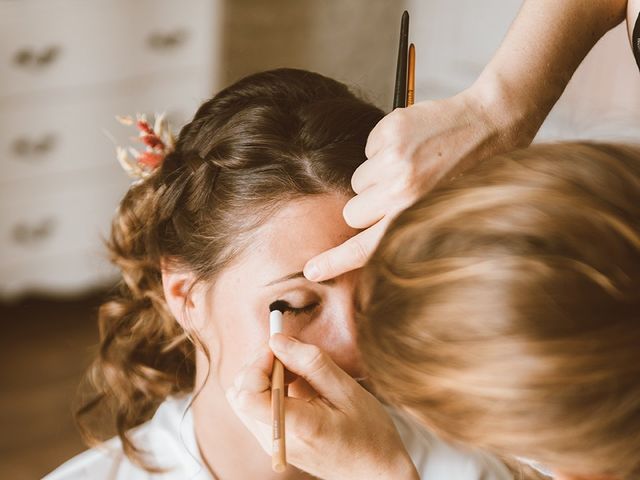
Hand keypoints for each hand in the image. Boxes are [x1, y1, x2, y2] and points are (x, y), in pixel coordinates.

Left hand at [225, 335, 418, 479]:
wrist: (374, 470)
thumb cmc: (369, 432)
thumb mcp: (347, 390)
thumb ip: (311, 363)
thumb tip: (278, 340)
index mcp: (298, 427)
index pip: (248, 396)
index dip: (257, 363)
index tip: (279, 347)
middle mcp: (277, 439)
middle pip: (239, 393)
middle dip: (257, 364)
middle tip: (288, 354)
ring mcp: (272, 444)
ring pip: (242, 399)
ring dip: (261, 375)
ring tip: (293, 370)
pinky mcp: (273, 442)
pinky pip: (254, 409)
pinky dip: (266, 388)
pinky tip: (292, 383)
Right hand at [303, 83, 531, 282]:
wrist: (492, 123)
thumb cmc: (472, 171)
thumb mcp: (443, 210)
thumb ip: (405, 222)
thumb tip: (371, 229)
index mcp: (416, 217)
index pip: (364, 247)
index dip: (334, 261)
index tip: (312, 270)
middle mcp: (402, 192)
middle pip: (352, 211)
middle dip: (366, 204)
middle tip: (397, 193)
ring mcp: (394, 161)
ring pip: (358, 180)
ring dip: (376, 175)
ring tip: (411, 165)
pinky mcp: (391, 132)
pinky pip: (367, 150)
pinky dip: (383, 148)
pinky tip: (411, 145)